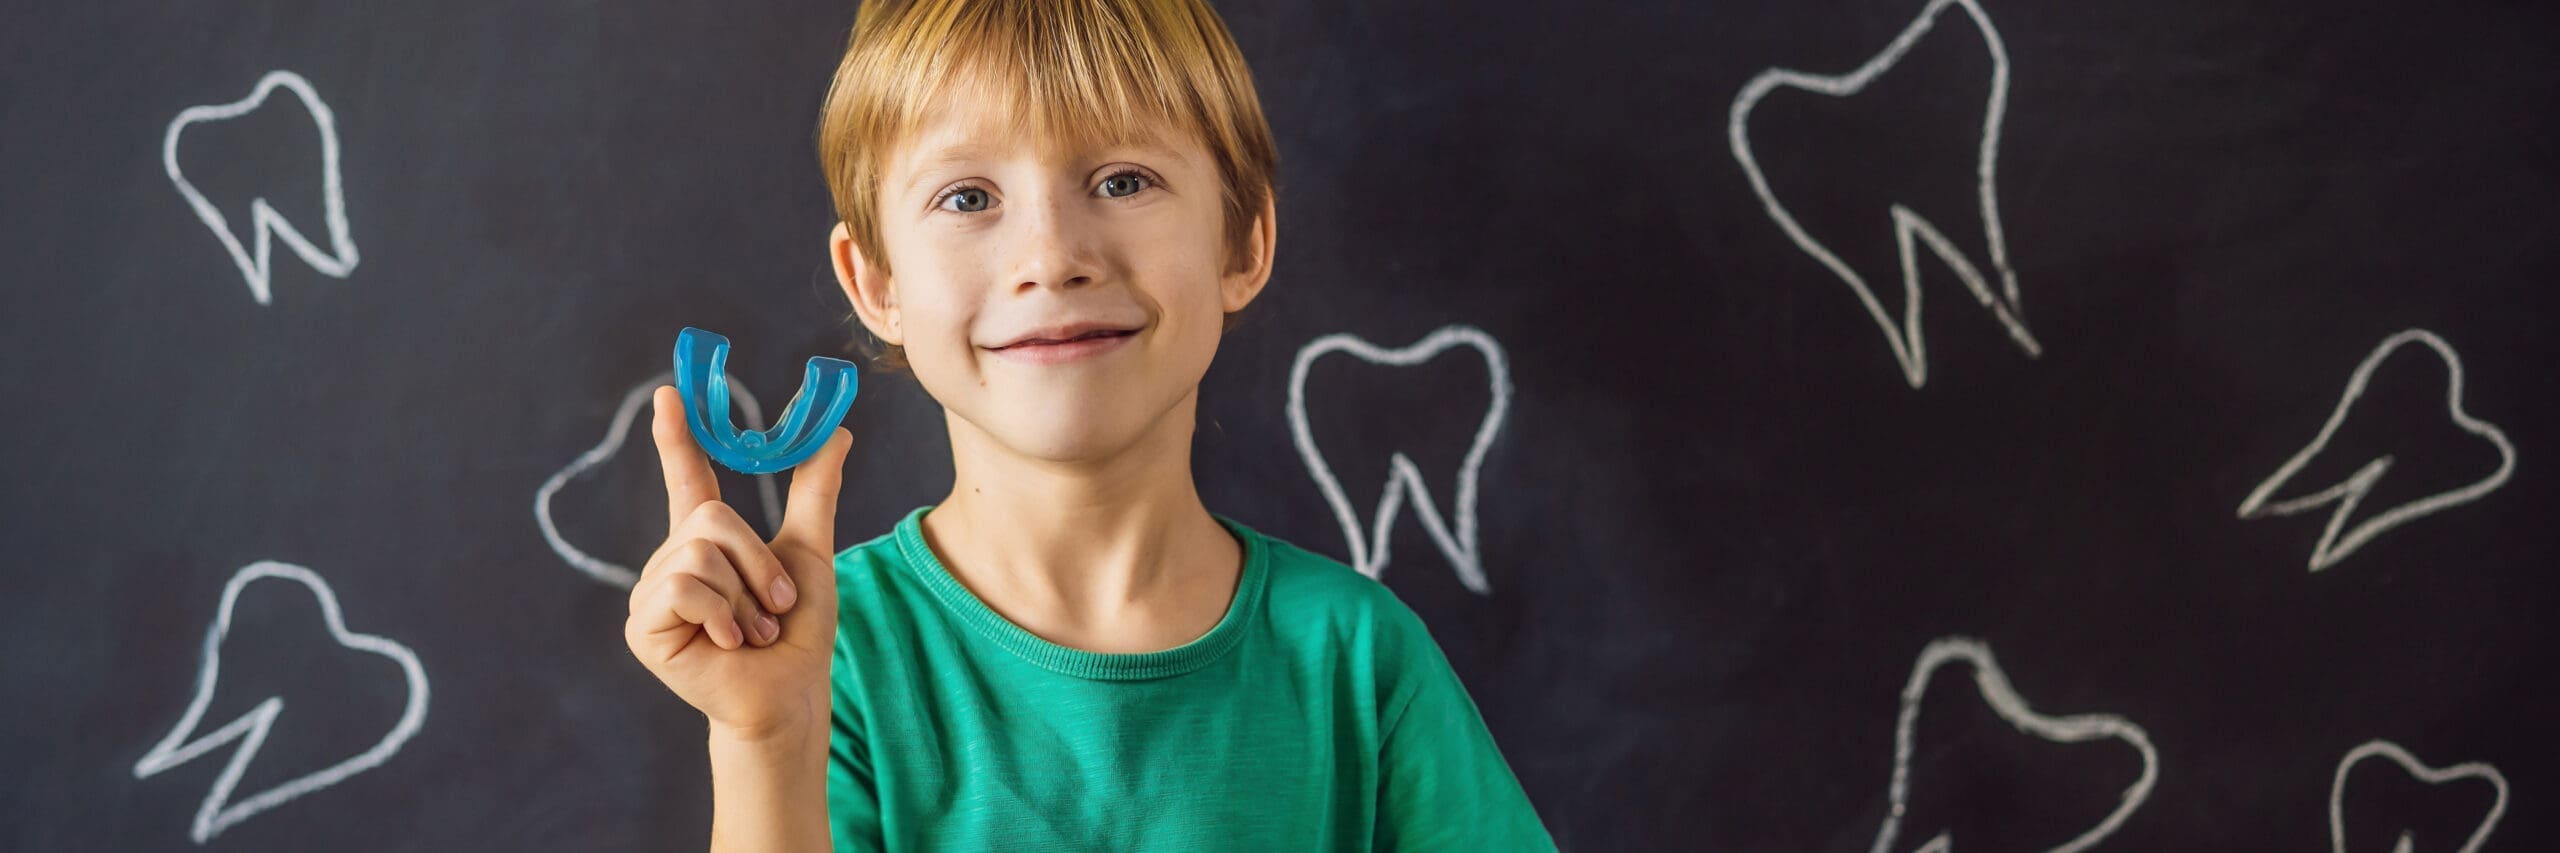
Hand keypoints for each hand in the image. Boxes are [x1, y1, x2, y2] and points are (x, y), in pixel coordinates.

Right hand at [624, 385, 851, 740]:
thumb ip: (814, 492)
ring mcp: (651, 594)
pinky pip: (684, 587)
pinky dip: (722, 613)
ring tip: (753, 630)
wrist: (790, 695)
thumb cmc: (797, 633)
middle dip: (758, 562)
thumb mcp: (809, 553)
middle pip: (711, 516)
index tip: (670, 393)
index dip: (677, 437)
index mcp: (706, 542)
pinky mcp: (642, 626)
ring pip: (700, 552)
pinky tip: (729, 643)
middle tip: (775, 606)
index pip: (687, 479)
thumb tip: (838, 430)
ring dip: (745, 594)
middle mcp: (672, 561)